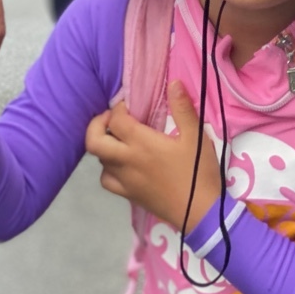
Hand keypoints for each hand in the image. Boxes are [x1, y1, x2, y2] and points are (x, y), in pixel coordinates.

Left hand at [84, 81, 221, 227]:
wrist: (200, 211)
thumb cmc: (198, 172)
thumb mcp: (197, 137)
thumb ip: (182, 108)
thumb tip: (173, 82)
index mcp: (142, 143)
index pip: (116, 120)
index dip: (118, 108)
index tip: (130, 105)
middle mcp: (126, 161)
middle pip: (94, 141)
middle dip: (97, 124)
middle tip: (111, 119)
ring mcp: (124, 180)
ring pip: (99, 160)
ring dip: (105, 146)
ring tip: (119, 140)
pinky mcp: (128, 195)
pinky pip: (107, 180)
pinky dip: (108, 169)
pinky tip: (122, 165)